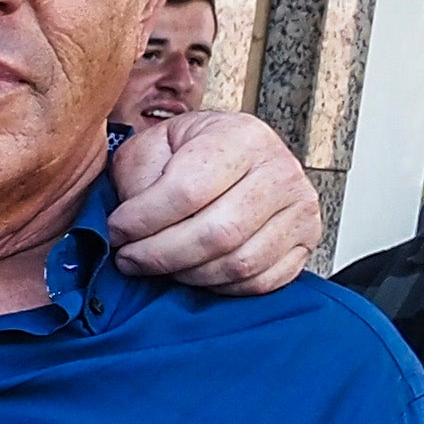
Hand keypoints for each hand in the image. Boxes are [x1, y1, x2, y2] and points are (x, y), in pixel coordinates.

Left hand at [103, 108, 321, 293]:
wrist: (233, 156)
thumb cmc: (190, 152)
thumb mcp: (153, 146)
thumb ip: (139, 177)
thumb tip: (129, 225)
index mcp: (241, 137)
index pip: (188, 191)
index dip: (144, 220)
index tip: (117, 231)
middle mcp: (280, 170)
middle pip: (216, 233)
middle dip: (160, 255)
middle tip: (129, 258)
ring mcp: (300, 208)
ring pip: (238, 263)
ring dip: (186, 275)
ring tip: (158, 265)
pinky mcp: (306, 240)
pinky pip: (261, 281)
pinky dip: (220, 286)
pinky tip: (194, 272)